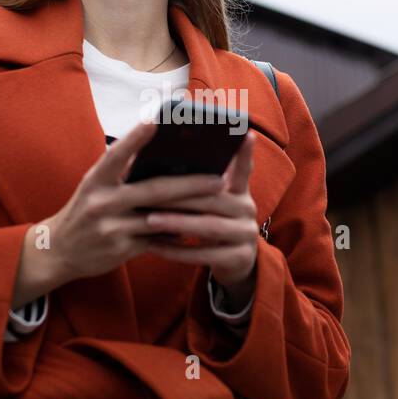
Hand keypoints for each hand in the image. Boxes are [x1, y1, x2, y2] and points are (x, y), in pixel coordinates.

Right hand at [36, 118, 227, 285]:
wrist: (58, 250)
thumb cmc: (86, 209)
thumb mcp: (95, 186)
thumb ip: (122, 171)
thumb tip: (163, 154)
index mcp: (96, 180)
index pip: (117, 154)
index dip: (136, 138)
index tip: (156, 121)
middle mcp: (102, 202)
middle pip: (153, 190)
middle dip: (189, 184)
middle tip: (218, 179)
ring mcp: (111, 228)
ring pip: (160, 218)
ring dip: (190, 211)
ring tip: (215, 203)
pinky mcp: (120, 250)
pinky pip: (156, 241)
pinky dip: (175, 235)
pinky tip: (195, 230)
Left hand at [141, 129, 259, 291]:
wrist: (232, 264)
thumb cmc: (210, 224)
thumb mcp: (210, 204)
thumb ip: (196, 186)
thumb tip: (158, 161)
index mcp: (240, 192)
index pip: (243, 168)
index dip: (245, 153)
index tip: (246, 133)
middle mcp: (248, 210)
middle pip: (213, 199)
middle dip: (180, 196)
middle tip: (149, 192)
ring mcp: (246, 235)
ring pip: (209, 227)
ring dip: (177, 223)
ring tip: (149, 220)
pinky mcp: (239, 259)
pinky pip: (204, 255)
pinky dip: (177, 251)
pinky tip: (153, 246)